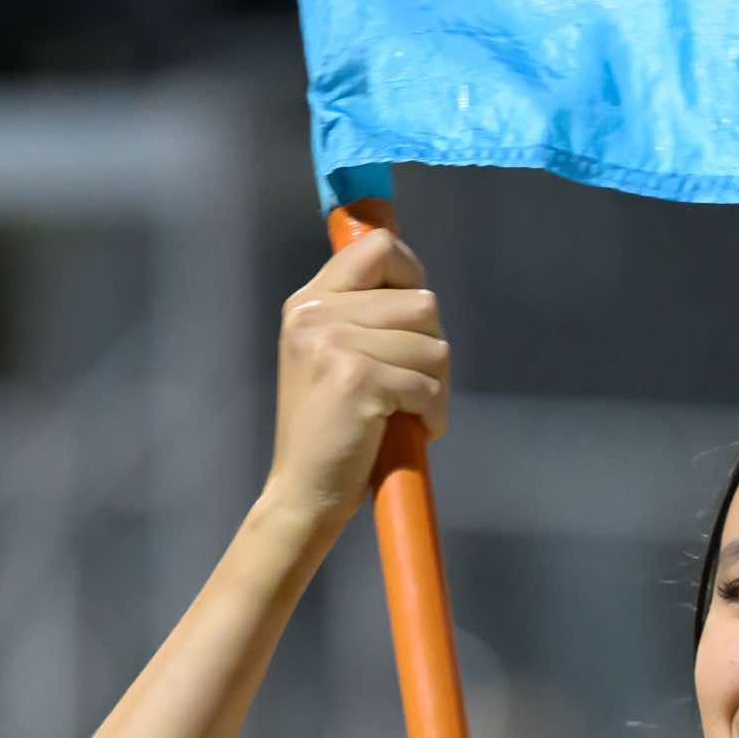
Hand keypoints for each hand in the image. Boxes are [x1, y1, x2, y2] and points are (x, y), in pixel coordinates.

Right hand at [267, 226, 450, 531]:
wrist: (303, 491)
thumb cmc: (329, 430)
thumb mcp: (332, 356)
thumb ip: (363, 316)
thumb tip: (419, 291)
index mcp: (309, 301)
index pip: (377, 246)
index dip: (411, 273)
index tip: (415, 317)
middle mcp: (316, 313)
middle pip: (421, 301)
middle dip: (431, 348)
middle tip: (415, 386)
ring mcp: (334, 343)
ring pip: (432, 344)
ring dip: (435, 386)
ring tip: (410, 412)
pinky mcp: (357, 378)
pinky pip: (428, 384)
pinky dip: (432, 413)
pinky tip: (411, 431)